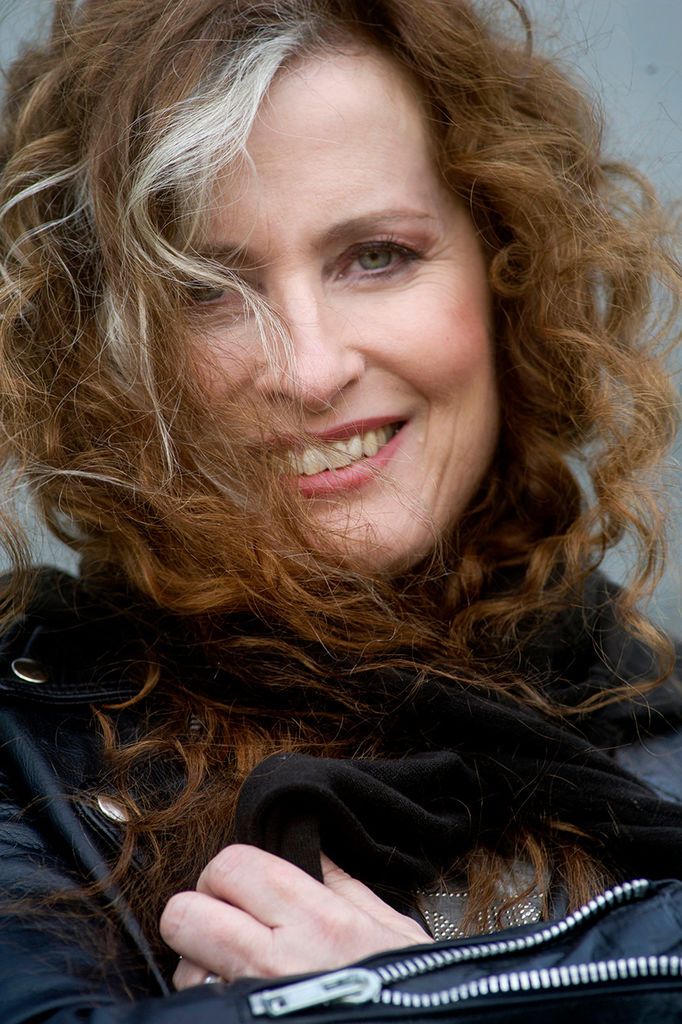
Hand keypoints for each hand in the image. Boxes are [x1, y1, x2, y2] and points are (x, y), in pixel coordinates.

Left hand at [160, 844, 431, 988]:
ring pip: (184, 968)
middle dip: (198, 911)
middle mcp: (275, 961)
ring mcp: (252, 1002)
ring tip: (238, 971)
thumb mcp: (392, 929)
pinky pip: (201, 1004)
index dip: (229, 871)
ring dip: (201, 965)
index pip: (230, 866)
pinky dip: (211, 998)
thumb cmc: (411, 991)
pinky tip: (245, 999)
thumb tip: (312, 847)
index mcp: (316, 920)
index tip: (244, 884)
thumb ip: (344, 883)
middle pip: (185, 912)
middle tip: (226, 919)